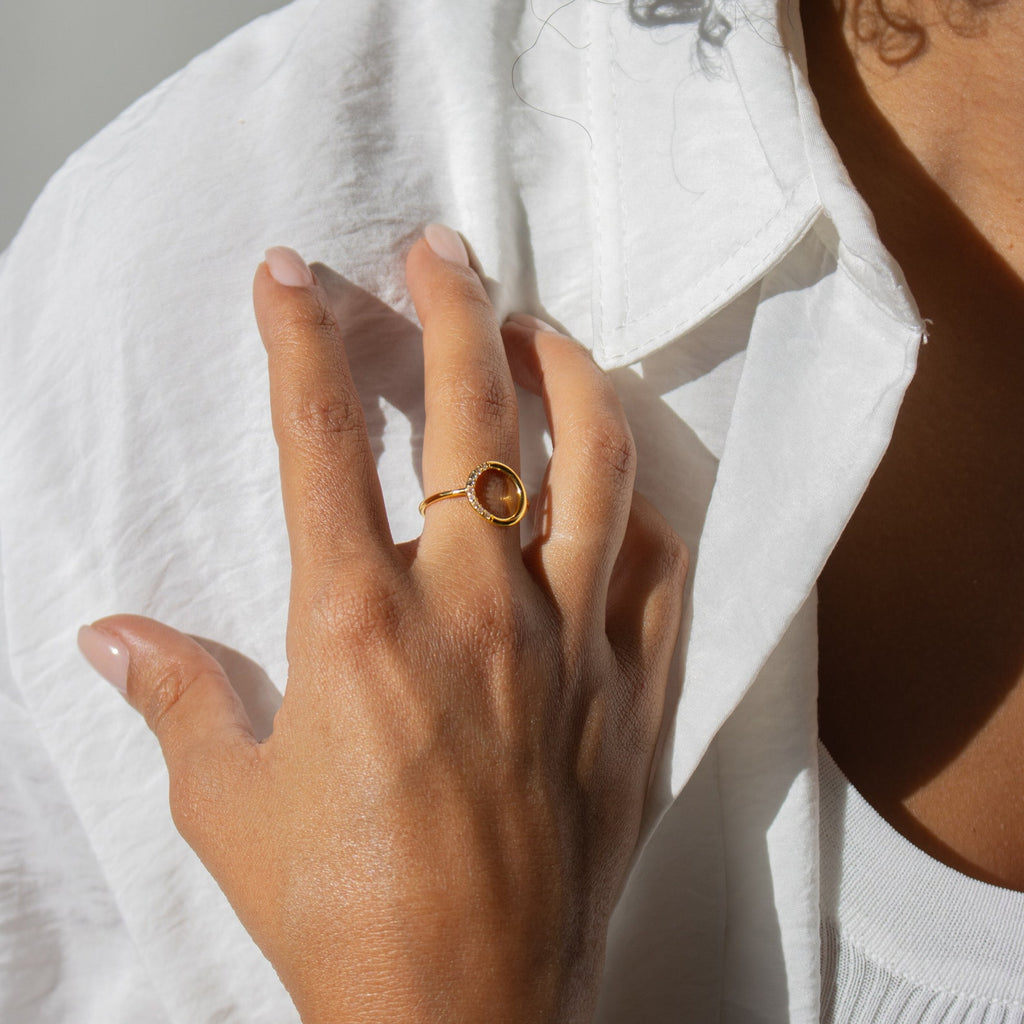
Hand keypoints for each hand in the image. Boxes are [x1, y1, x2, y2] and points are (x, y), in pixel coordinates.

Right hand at [77, 227, 686, 1023]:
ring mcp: (570, 645)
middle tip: (438, 248)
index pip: (319, 442)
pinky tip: (614, 486)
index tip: (287, 271)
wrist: (464, 1016)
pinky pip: (659, 567)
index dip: (297, 341)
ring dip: (567, 373)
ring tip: (538, 330)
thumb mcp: (230, 807)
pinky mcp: (630, 693)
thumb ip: (177, 703)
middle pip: (473, 414)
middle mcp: (474, 610)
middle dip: (451, 308)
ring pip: (595, 462)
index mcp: (359, 626)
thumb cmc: (337, 913)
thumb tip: (110, 639)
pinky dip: (638, 508)